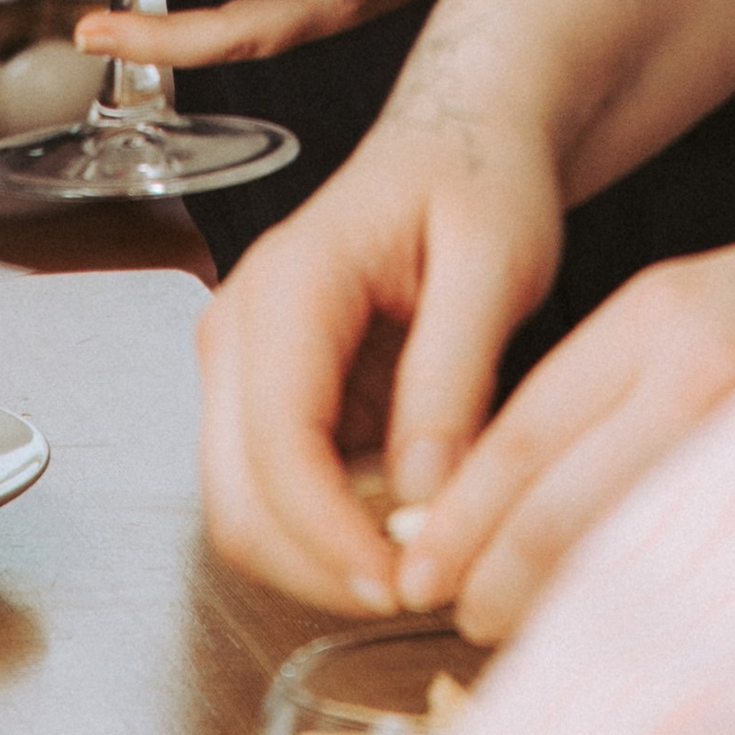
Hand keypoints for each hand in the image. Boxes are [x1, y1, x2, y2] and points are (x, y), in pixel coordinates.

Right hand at [199, 69, 567, 611]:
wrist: (459, 140)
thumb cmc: (478, 179)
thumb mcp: (495, 261)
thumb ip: (453, 374)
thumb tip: (423, 496)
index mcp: (290, 284)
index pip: (276, 442)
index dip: (330, 535)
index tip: (406, 584)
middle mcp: (242, 326)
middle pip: (239, 496)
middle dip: (321, 567)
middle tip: (421, 593)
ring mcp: (245, 365)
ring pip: (246, 508)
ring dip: (323, 560)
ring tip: (423, 560)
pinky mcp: (269, 395)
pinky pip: (278, 493)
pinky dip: (332, 533)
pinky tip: (406, 524)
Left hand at [390, 191, 734, 634]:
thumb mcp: (687, 314)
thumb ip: (603, 396)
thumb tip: (500, 505)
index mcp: (658, 316)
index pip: (522, 437)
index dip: (462, 518)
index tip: (422, 568)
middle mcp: (705, 370)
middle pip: (561, 507)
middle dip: (495, 579)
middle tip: (462, 618)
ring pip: (630, 553)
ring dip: (566, 609)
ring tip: (527, 636)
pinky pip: (714, 576)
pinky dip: (657, 613)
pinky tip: (632, 641)